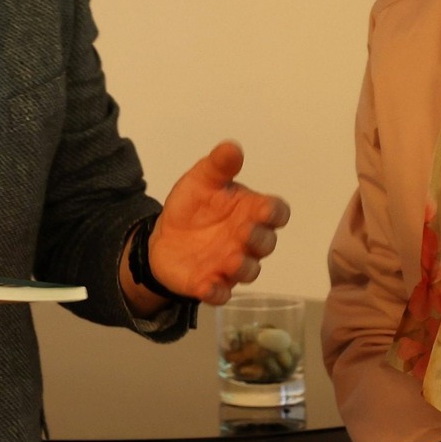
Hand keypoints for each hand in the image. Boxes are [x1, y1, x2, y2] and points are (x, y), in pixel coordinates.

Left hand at [141, 141, 290, 304]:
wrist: (164, 236)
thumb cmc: (193, 206)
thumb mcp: (202, 180)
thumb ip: (218, 166)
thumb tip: (232, 147)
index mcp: (251, 212)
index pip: (276, 212)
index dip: (274, 213)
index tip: (266, 209)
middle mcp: (247, 241)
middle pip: (266, 244)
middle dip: (258, 239)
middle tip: (245, 231)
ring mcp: (231, 265)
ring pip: (249, 271)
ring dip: (242, 267)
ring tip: (231, 259)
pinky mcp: (211, 284)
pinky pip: (220, 294)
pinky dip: (216, 292)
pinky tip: (206, 286)